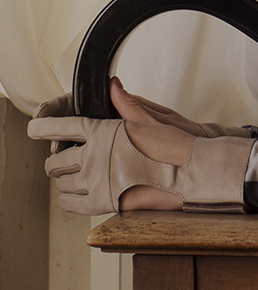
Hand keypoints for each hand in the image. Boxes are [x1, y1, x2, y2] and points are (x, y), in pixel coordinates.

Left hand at [28, 78, 198, 212]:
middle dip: (56, 159)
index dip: (43, 127)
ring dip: (64, 179)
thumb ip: (126, 104)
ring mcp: (97, 182)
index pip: (63, 127)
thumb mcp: (151, 118)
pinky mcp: (103, 204)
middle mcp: (96, 158)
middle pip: (56, 160)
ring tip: (74, 177)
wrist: (191, 173)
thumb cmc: (175, 146)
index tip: (34, 128)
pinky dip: (70, 198)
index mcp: (104, 132)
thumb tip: (113, 85)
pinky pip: (71, 204)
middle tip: (63, 159)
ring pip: (61, 184)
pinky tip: (79, 193)